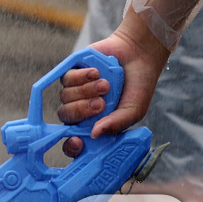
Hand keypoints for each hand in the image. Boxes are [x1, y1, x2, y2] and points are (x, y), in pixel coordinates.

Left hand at [59, 13, 171, 157]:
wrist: (137, 56)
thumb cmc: (137, 87)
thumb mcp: (133, 110)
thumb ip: (116, 124)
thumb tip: (94, 135)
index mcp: (95, 123)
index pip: (75, 140)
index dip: (71, 145)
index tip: (77, 142)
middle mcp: (81, 108)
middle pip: (66, 116)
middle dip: (81, 110)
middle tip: (101, 103)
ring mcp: (75, 90)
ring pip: (65, 97)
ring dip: (85, 91)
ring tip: (105, 84)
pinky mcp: (71, 72)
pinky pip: (66, 78)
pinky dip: (81, 77)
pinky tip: (96, 72)